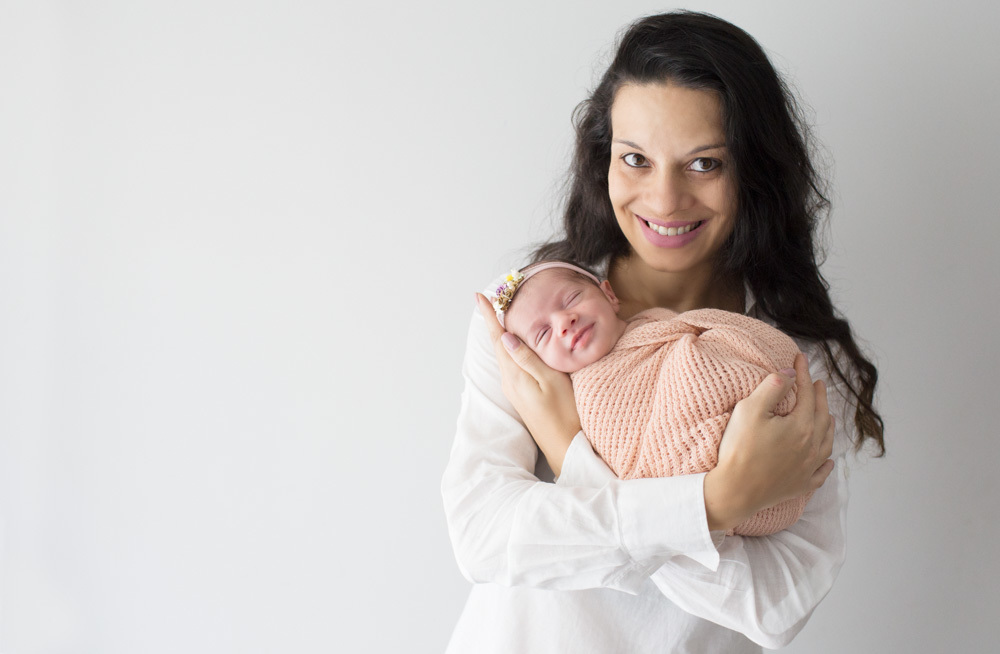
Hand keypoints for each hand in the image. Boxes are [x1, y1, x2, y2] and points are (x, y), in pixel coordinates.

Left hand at [476, 293, 580, 475]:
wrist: (566, 447)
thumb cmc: (565, 414)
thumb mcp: (551, 382)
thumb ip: (528, 359)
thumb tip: (506, 337)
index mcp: (515, 375)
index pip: (498, 338)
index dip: (489, 316)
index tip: (479, 296)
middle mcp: (510, 381)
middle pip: (498, 344)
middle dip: (493, 321)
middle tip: (488, 299)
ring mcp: (515, 389)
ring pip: (504, 354)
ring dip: (500, 334)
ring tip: (498, 315)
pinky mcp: (522, 395)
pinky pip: (511, 364)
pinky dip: (510, 348)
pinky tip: (514, 344)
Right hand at [704, 353, 834, 530]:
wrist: (735, 490)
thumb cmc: (740, 449)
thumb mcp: (750, 410)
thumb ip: (772, 387)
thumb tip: (790, 373)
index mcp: (801, 426)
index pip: (807, 393)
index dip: (804, 373)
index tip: (801, 358)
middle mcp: (811, 446)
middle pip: (821, 415)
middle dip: (820, 396)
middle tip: (818, 382)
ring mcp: (808, 468)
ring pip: (826, 442)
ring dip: (828, 425)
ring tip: (826, 415)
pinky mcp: (801, 485)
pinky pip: (821, 473)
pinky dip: (827, 464)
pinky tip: (828, 461)